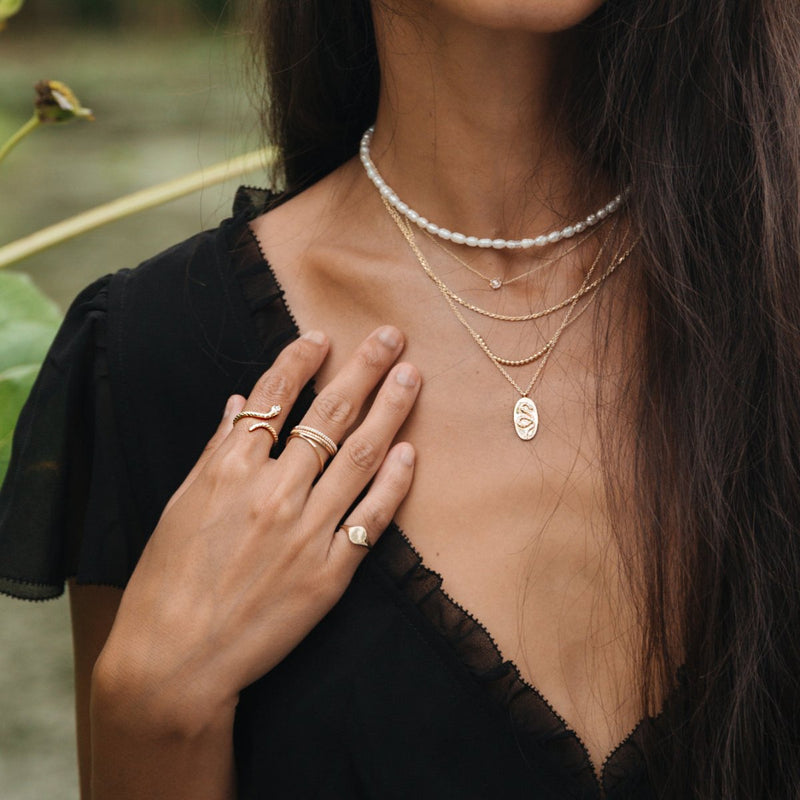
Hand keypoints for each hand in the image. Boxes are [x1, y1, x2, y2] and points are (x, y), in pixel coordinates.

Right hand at [94, 325, 418, 727]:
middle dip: (364, 368)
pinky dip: (394, 483)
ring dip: (390, 409)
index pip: (273, 397)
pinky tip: (410, 451)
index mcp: (230, 469)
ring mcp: (306, 531)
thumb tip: (237, 402)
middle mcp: (274, 492)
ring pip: (361, 456)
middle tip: (390, 336)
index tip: (323, 336)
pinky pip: (372, 518)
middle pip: (330, 415)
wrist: (175, 661)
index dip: (301, 360)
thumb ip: (216, 450)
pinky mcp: (330, 573)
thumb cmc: (168, 580)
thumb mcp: (181, 504)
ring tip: (410, 377)